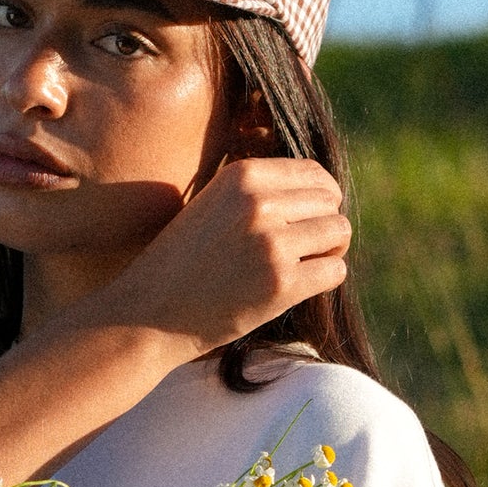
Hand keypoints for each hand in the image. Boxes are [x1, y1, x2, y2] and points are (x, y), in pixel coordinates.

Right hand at [96, 156, 349, 358]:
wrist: (148, 313)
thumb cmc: (181, 262)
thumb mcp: (212, 204)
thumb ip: (257, 190)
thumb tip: (320, 186)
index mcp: (242, 175)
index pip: (314, 173)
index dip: (320, 197)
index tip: (306, 219)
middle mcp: (259, 203)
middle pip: (331, 201)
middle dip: (324, 224)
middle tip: (303, 249)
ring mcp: (272, 244)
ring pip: (339, 232)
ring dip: (329, 251)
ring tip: (302, 266)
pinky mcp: (281, 285)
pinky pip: (335, 271)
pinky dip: (325, 279)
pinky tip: (298, 287)